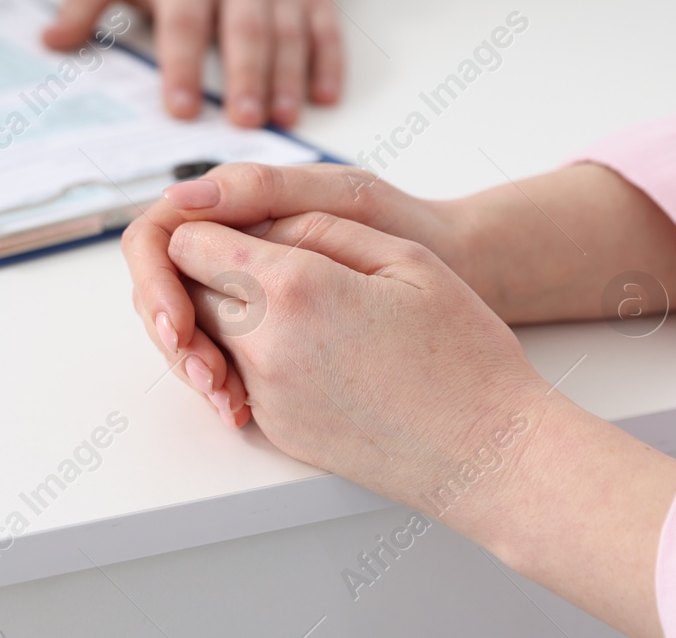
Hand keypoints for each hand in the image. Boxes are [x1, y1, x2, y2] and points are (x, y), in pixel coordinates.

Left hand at [43, 0, 342, 128]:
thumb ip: (83, 1)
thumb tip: (50, 42)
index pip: (184, 22)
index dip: (181, 65)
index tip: (179, 108)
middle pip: (244, 30)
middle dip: (245, 75)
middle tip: (243, 121)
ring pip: (287, 34)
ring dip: (287, 77)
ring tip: (283, 118)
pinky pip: (326, 29)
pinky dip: (330, 62)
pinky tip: (326, 96)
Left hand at [125, 160, 675, 424]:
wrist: (489, 453)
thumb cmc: (462, 352)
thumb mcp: (401, 256)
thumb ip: (316, 227)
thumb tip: (258, 224)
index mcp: (291, 288)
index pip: (189, 244)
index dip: (207, 225)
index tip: (238, 222)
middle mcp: (263, 344)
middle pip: (186, 290)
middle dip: (209, 267)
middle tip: (261, 257)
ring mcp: (265, 394)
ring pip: (204, 336)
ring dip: (225, 311)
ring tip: (286, 300)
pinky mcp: (274, 429)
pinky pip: (235, 377)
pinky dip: (250, 355)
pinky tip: (304, 344)